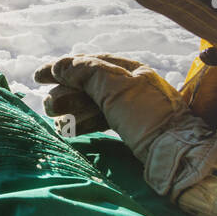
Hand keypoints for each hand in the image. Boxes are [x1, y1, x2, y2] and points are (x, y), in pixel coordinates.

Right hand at [34, 54, 216, 197]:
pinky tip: (72, 129)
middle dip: (65, 93)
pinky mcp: (128, 128)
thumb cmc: (148, 117)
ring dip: (71, 109)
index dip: (61, 67)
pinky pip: (99, 119)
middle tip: (51, 107)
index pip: (89, 62)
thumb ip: (86, 72)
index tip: (38, 77)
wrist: (178, 153)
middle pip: (86, 84)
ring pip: (90, 103)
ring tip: (58, 120)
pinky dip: (83, 122)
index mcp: (129, 70)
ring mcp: (129, 108)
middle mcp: (129, 86)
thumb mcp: (116, 87)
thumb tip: (60, 66)